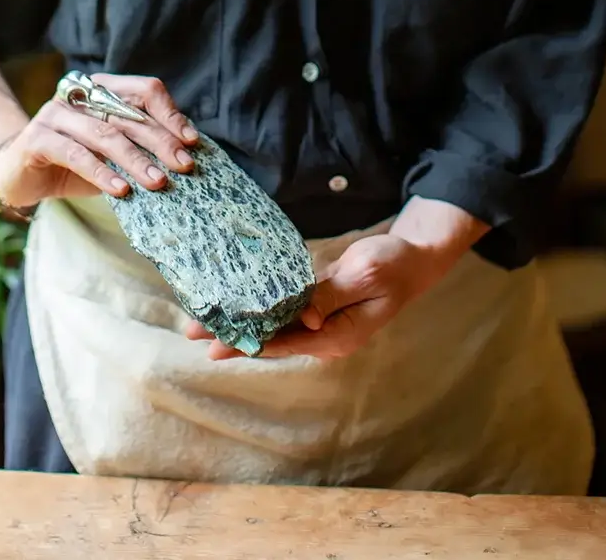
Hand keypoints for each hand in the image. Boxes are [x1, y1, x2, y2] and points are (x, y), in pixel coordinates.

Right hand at [0, 74, 199, 206]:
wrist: (19, 176)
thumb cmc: (73, 165)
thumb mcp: (112, 155)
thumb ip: (140, 148)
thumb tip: (185, 157)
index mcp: (102, 91)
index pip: (144, 90)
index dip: (170, 114)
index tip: (191, 141)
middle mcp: (79, 96)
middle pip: (128, 115)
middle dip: (161, 142)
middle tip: (184, 165)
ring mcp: (55, 114)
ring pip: (104, 135)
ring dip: (135, 160)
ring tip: (159, 181)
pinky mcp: (36, 139)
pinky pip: (75, 154)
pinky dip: (101, 173)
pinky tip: (121, 191)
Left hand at [186, 233, 457, 359]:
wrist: (412, 260)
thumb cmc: (393, 265)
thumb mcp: (364, 274)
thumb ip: (332, 294)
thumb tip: (304, 316)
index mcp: (338, 335)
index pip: (285, 344)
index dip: (249, 344)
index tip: (216, 345)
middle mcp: (326, 336)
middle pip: (273, 340)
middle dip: (233, 337)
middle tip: (193, 333)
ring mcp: (322, 324)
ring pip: (273, 327)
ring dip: (240, 323)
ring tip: (201, 322)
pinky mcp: (318, 309)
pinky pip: (282, 313)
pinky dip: (257, 310)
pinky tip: (232, 306)